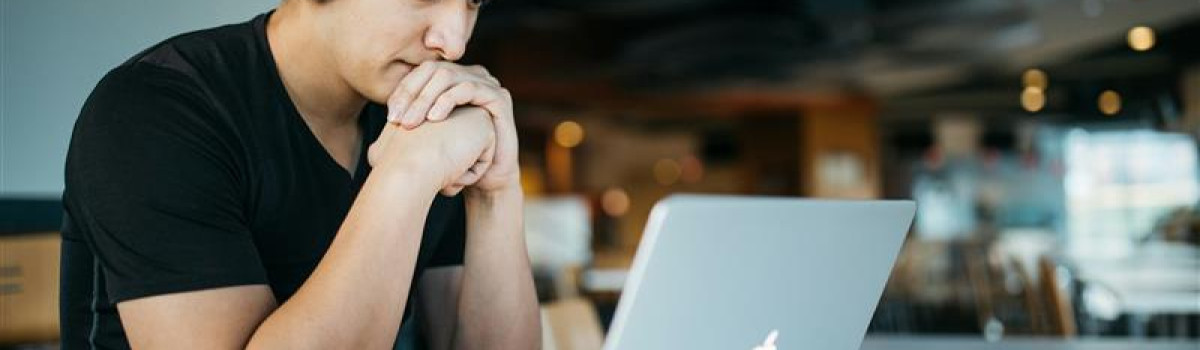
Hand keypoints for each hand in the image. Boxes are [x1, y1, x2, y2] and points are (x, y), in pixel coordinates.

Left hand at [386, 62, 519, 193]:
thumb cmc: (455, 160)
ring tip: (412, 123)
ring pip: (449, 77)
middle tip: (398, 120)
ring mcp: (486, 84)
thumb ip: (410, 122)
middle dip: (412, 95)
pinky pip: (469, 89)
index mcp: (453, 80)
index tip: (389, 117)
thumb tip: (382, 121)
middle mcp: (470, 76)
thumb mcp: (427, 137)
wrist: (486, 180)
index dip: (403, 91)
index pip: (421, 73)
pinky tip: (435, 119)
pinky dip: (448, 101)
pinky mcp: (499, 96)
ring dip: (426, 99)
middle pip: (433, 70)